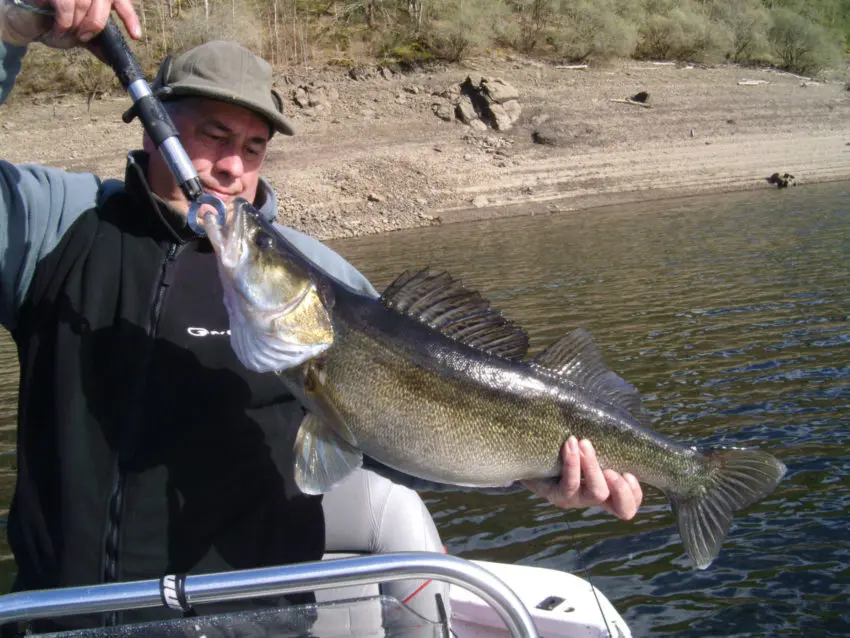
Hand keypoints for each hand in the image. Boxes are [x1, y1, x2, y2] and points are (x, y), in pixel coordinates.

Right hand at [1, 0, 139, 47]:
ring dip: (77, 24)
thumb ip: (99, 44)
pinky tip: (58, 29)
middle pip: (103, 2)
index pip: (119, 1)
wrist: (27, 22)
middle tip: (83, 37)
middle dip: (96, 25)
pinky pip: (65, 3)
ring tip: (66, 31)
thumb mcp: (81, 37)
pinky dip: (64, 21)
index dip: (130, 18)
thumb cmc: (54, 24)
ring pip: (84, 2)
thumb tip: (115, 60)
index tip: (135, 36)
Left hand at [522, 436, 642, 520]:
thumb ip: (602, 438)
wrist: (524, 449)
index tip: (630, 473)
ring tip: (585, 443)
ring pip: (596, 493)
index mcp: (605, 490)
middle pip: (621, 509)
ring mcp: (573, 499)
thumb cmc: (561, 442)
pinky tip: (570, 443)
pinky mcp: (554, 494)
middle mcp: (591, 498)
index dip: (635, 495)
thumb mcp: (585, 443)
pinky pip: (569, 484)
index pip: (628, 506)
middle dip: (622, 489)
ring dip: (595, 467)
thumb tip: (624, 416)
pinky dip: (572, 463)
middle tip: (614, 470)